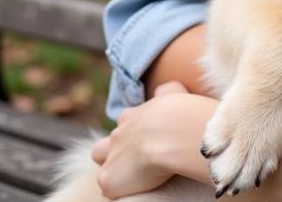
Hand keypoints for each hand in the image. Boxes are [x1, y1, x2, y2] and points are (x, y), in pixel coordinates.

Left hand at [91, 82, 215, 198]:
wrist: (171, 132)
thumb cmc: (179, 113)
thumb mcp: (173, 92)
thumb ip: (167, 91)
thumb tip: (164, 91)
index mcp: (132, 116)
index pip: (125, 123)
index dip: (134, 133)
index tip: (148, 138)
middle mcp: (117, 135)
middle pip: (103, 147)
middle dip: (115, 153)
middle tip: (137, 161)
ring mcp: (110, 157)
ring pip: (103, 166)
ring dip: (114, 172)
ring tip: (136, 179)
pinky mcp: (108, 179)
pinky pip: (111, 189)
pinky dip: (123, 190)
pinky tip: (142, 189)